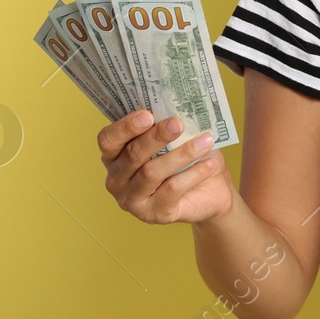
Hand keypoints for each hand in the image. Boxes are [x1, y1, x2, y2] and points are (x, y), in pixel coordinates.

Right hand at [98, 110, 235, 224]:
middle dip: (156, 136)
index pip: (108, 140)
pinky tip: (210, 164)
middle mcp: (117, 179)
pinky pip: (171, 190)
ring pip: (151, 172)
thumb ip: (168, 124)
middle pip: (132, 155)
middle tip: (178, 123)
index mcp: (115, 156)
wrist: (211, 190)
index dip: (125, 127)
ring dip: (181, 154)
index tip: (148, 115)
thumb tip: (176, 104)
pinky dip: (193, 174)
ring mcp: (132, 200)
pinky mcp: (153, 214)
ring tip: (205, 141)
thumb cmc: (187, 158)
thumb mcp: (177, 138)